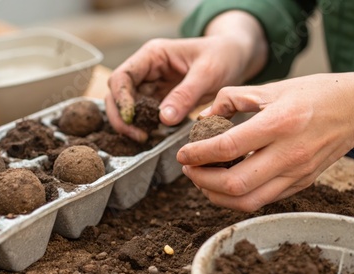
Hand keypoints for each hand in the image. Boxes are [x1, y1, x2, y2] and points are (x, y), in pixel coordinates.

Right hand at [105, 11, 266, 141]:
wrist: (235, 57)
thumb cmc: (222, 56)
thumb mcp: (207, 73)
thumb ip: (185, 94)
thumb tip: (163, 118)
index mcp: (152, 55)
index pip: (122, 76)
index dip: (121, 98)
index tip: (131, 118)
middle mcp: (147, 69)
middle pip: (118, 93)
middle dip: (122, 116)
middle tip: (138, 136)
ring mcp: (152, 85)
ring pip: (129, 106)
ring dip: (132, 123)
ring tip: (146, 138)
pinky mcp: (161, 99)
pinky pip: (145, 114)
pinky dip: (145, 126)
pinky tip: (154, 136)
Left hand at [177, 73, 353, 211]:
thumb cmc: (313, 94)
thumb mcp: (270, 87)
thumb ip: (231, 99)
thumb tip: (203, 118)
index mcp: (279, 123)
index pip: (228, 147)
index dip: (199, 154)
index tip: (183, 153)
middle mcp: (289, 153)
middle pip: (235, 184)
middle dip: (202, 180)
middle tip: (188, 168)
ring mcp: (297, 173)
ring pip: (248, 201)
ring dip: (217, 196)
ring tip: (202, 180)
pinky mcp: (301, 184)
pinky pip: (263, 201)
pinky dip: (238, 197)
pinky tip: (225, 184)